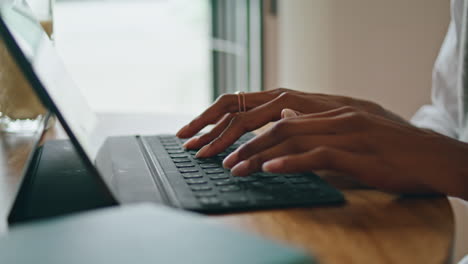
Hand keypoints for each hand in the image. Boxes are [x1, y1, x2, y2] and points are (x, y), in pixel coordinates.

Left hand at [223, 106, 467, 198]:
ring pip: (291, 138)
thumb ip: (317, 124)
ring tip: (235, 169)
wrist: (433, 155)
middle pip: (276, 126)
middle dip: (245, 143)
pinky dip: (290, 162)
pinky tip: (270, 170)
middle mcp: (333, 116)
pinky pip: (317, 155)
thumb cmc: (390, 147)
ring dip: (258, 155)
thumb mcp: (351, 129)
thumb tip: (287, 119)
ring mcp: (346, 133)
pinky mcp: (359, 154)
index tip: (226, 144)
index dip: (249, 128)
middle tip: (221, 161)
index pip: (277, 115)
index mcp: (329, 110)